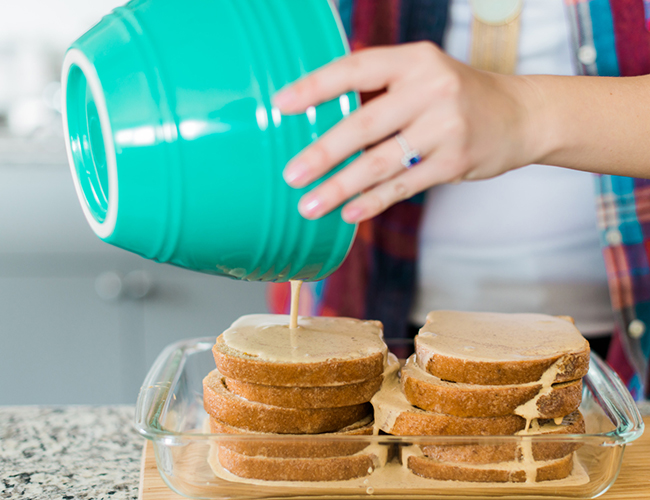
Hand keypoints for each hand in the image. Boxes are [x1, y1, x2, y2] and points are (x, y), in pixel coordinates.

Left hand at [273, 42, 542, 222]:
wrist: (519, 115)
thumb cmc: (455, 95)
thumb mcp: (422, 74)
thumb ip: (378, 87)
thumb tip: (318, 113)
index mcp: (414, 60)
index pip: (356, 68)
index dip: (316, 86)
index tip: (281, 105)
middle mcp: (431, 89)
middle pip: (364, 124)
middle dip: (323, 153)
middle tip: (291, 174)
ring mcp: (445, 128)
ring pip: (381, 162)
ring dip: (341, 187)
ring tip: (309, 205)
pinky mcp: (455, 162)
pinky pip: (405, 185)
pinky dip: (374, 201)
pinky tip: (350, 213)